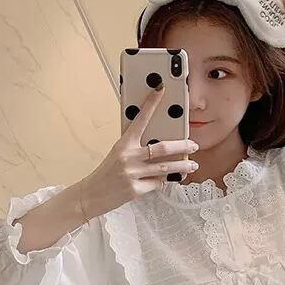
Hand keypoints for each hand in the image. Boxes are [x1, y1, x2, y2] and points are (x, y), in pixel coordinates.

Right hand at [81, 86, 199, 216]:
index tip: (160, 90)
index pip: (140, 119)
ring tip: (192, 165)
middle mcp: (128, 157)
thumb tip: (159, 146)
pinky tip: (167, 180)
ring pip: (164, 168)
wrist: (91, 195)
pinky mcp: (135, 189)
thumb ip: (135, 149)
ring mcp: (132, 173)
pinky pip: (157, 183)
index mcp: (123, 144)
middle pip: (162, 148)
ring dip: (181, 166)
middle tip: (193, 145)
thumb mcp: (117, 155)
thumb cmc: (106, 174)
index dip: (150, 104)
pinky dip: (163, 182)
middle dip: (182, 146)